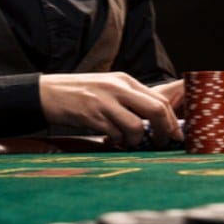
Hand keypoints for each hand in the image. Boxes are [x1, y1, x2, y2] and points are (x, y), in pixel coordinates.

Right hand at [39, 73, 183, 147]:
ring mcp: (105, 101)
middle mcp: (117, 88)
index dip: (171, 120)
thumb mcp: (108, 88)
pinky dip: (117, 142)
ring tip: (126, 142)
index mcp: (124, 80)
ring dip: (136, 141)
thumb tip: (156, 119)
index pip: (159, 99)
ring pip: (136, 126)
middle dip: (164, 131)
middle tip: (163, 143)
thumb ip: (129, 99)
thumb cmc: (79, 93)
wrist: (47, 92)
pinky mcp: (92, 115)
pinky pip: (115, 134)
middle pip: (155, 110)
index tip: (176, 135)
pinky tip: (110, 139)